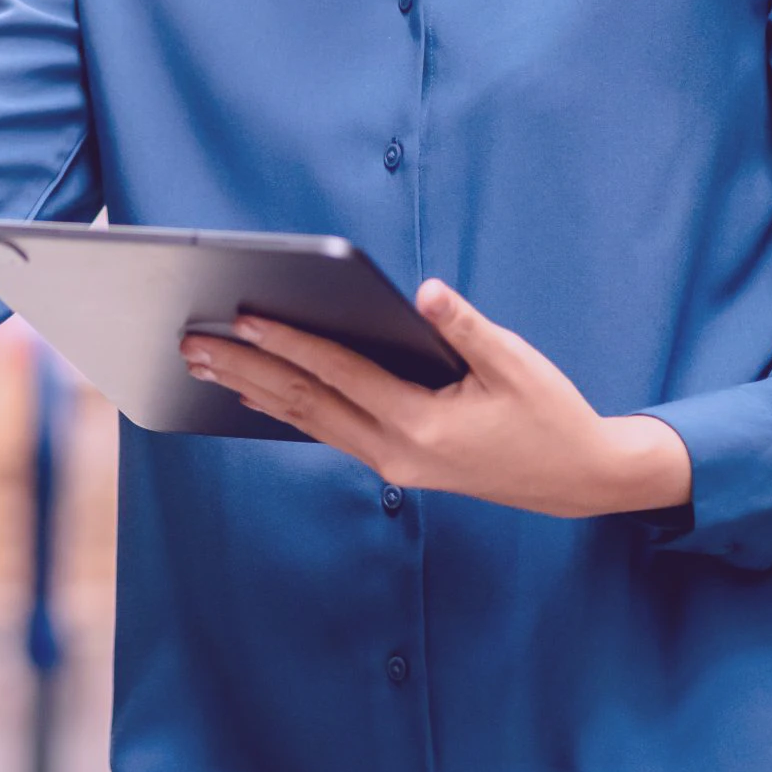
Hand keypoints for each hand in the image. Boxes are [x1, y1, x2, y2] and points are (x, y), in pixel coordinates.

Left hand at [179, 279, 690, 519]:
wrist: (578, 479)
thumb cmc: (550, 414)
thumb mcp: (517, 363)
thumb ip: (466, 328)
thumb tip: (427, 292)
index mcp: (423, 426)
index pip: (339, 375)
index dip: (289, 342)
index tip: (243, 316)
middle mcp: (397, 453)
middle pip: (305, 403)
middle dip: (247, 369)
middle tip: (193, 345)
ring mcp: (393, 465)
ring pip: (308, 422)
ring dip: (255, 390)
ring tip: (207, 365)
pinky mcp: (397, 466)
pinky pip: (328, 433)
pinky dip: (288, 410)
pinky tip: (258, 393)